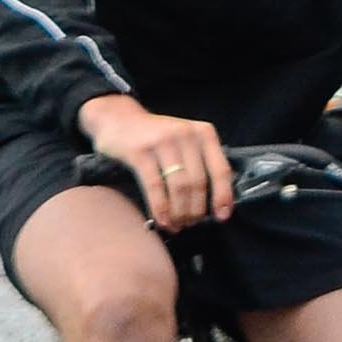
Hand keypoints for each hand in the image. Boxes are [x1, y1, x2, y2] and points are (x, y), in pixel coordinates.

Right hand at [80, 93, 236, 230]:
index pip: (221, 170)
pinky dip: (161, 208)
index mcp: (204, 133)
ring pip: (179, 187)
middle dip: (195, 210)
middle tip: (190, 224)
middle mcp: (186, 135)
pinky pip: (155, 186)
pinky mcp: (140, 152)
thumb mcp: (185, 139)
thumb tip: (217, 199)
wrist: (118, 117)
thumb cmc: (156, 136)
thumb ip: (201, 161)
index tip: (222, 216)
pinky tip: (162, 220)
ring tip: (177, 225)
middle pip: (198, 182)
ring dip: (179, 212)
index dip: (223, 196)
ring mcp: (163, 142)